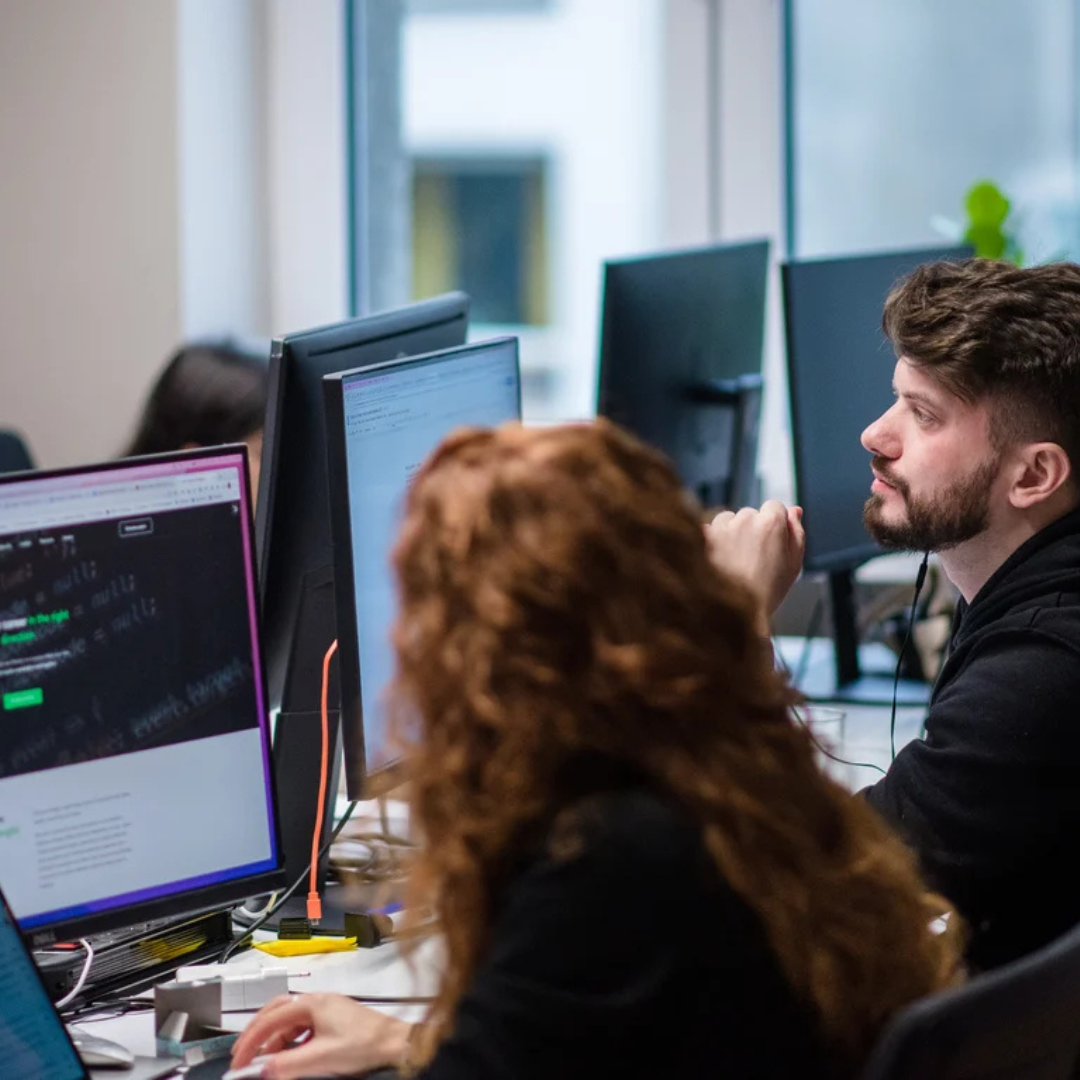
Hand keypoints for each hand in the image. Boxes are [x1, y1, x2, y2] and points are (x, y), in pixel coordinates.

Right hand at [229, 993, 411, 1079]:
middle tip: (242, 1056)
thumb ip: (288, 1064)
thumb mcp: (321, 1058)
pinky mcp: (333, 1021)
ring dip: (274, 1041)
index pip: (271, 1018)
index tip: (238, 1062)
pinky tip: (288, 1058)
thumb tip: (263, 1069)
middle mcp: (317, 1001)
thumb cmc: (363, 1045)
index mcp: (313, 1003)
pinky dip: (290, 1043)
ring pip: (289, 1022)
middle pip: (277, 1013)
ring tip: (265, 1063)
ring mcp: (326, 1010)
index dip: (251, 1040)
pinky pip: (302, 1029)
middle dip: (257, 1034)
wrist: (394, 1044)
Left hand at [705, 501, 804, 628]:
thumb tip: (794, 510)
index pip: (774, 506)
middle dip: (751, 529)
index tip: (769, 540)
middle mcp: (744, 520)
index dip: (774, 523)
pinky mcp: (701, 537)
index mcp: (770, 524)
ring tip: (733, 560)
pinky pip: (706, 529)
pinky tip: (716, 559)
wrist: (733, 614)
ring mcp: (720, 528)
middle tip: (752, 557)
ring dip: (729, 532)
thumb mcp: (793, 564)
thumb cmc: (765, 592)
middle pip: (749, 513)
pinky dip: (710, 540)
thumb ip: (796, 532)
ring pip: (727, 519)